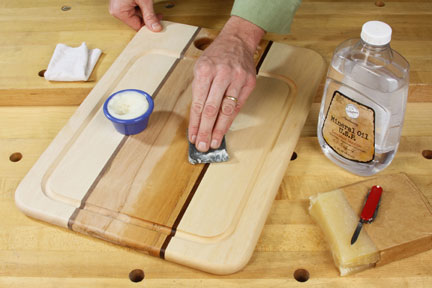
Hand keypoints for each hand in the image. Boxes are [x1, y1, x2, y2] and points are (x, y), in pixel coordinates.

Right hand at [109, 0, 161, 31]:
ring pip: (136, 14)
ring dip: (145, 11)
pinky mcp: (122, 1)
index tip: (159, 24)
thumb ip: (150, 16)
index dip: (149, 26)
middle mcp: (116, 10)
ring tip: (150, 4)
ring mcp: (118, 5)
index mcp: (119, 12)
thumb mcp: (144, 1)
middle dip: (148, 17)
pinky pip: (133, 7)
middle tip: (159, 15)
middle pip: (136, 20)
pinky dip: (141, 6)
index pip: (136, 26)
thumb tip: (156, 28)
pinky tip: (146, 3)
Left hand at [188, 16, 264, 151]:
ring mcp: (237, 79)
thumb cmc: (216, 56)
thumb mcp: (200, 68)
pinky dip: (230, 120)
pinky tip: (224, 130)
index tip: (192, 136)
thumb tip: (196, 118)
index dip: (194, 123)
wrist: (237, 41)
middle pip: (211, 109)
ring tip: (213, 142)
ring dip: (219, 129)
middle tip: (202, 145)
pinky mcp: (249, 83)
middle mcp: (222, 75)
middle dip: (205, 130)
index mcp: (205, 70)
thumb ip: (199, 91)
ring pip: (227, 110)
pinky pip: (238, 106)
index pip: (198, 103)